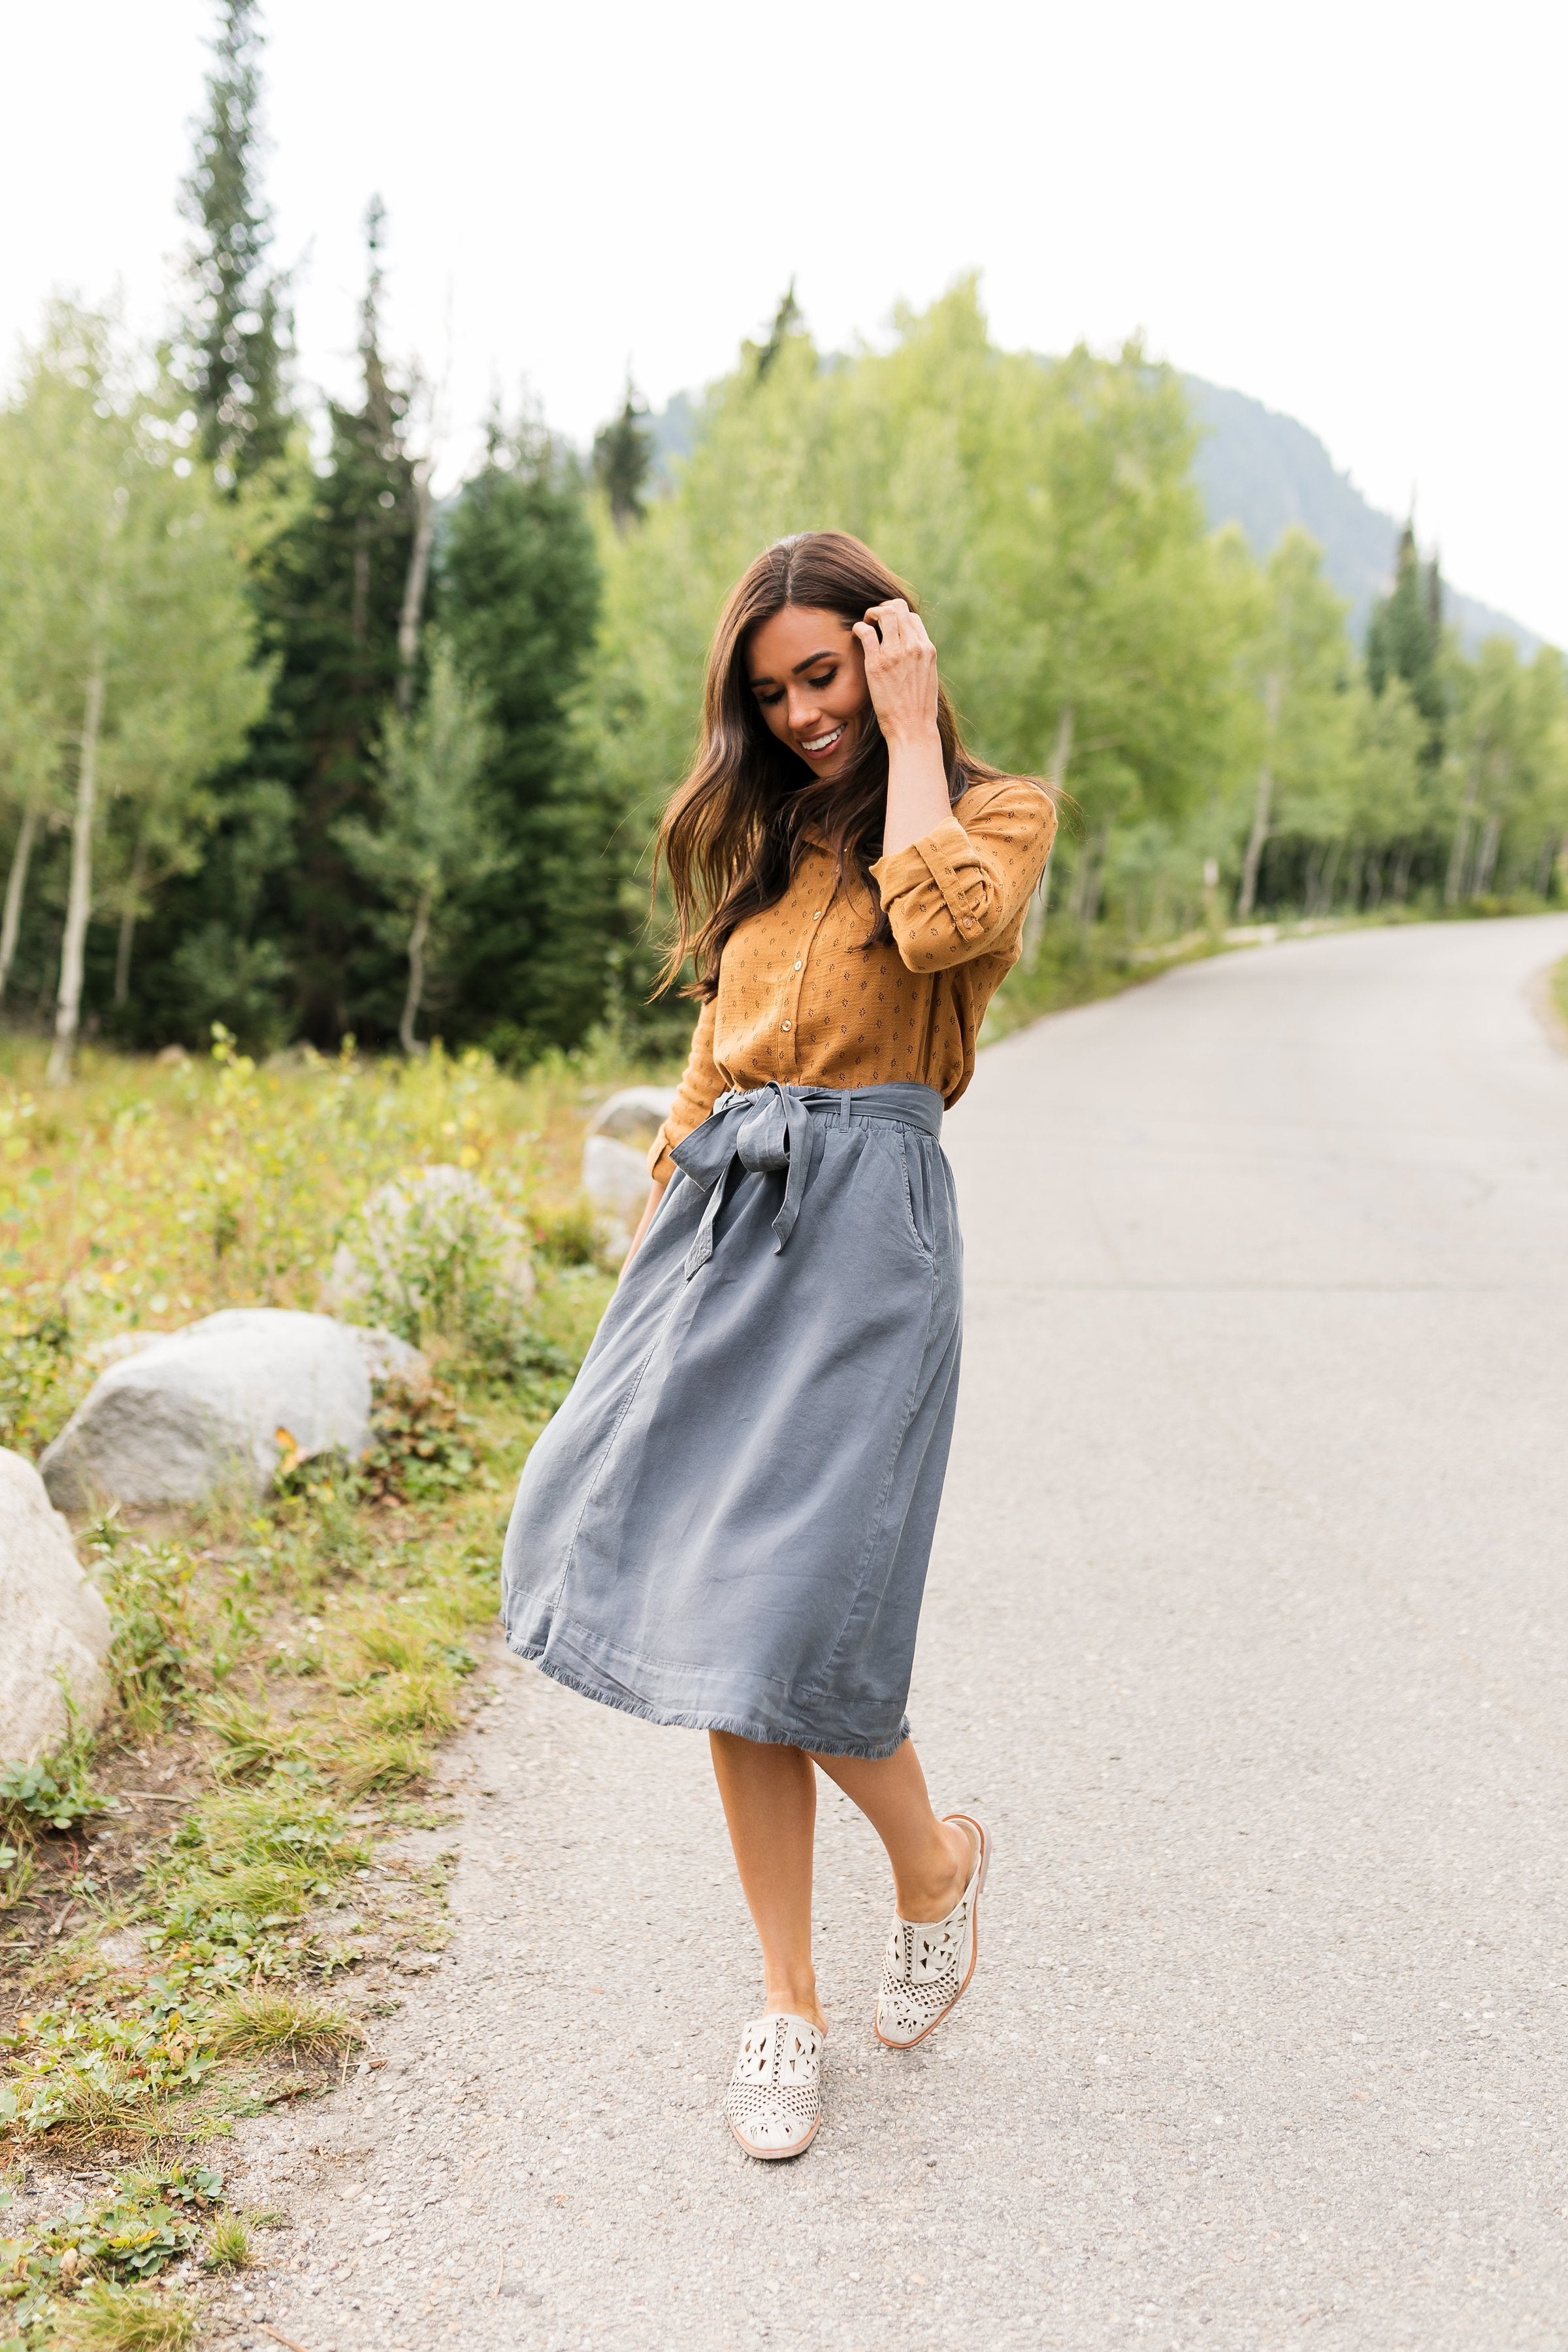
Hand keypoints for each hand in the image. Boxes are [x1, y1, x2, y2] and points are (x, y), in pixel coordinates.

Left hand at [852, 599, 939, 749]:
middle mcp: (913, 646)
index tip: (888, 626)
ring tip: (866, 624)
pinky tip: (856, 634)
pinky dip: (859, 627)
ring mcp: (895, 653)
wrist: (913, 728)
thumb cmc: (918, 709)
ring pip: (883, 613)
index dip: (898, 617)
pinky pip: (866, 632)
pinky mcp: (877, 663)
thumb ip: (918, 659)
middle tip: (874, 620)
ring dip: (871, 614)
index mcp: (927, 649)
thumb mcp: (927, 677)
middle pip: (898, 608)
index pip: (912, 618)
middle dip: (883, 609)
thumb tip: (908, 654)